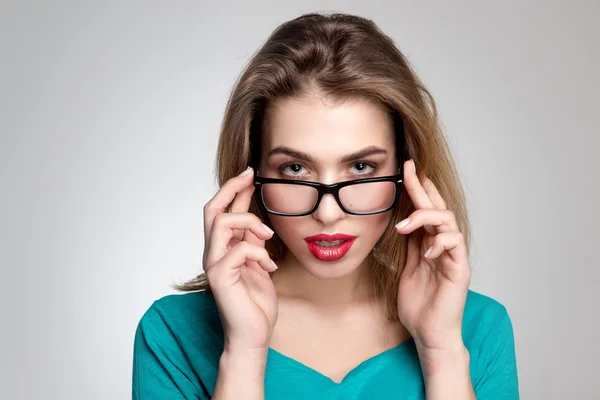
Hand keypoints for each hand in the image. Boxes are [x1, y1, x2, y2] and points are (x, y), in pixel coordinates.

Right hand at [203, 166, 278, 354]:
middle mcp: (212, 254)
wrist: (254, 334)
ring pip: (221, 223)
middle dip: (231, 189)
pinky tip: (270, 265)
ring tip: (268, 235)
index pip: (220, 211)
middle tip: (250, 177)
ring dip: (249, 221)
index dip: (232, 189)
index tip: (250, 173)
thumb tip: (255, 216)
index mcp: (222, 249)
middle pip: (211, 210)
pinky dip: (259, 252)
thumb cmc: (256, 302)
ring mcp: (213, 265)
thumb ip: (253, 240)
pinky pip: (240, 249)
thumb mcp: (259, 262)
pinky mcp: (220, 277)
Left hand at [395, 159, 470, 352]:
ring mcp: (453, 256)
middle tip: (409, 170)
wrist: (428, 333)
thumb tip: (401, 222)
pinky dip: (439, 242)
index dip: (417, 189)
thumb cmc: (419, 305)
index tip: (405, 169)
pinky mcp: (460, 269)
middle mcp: (444, 246)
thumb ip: (409, 246)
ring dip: (425, 217)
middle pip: (438, 208)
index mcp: (430, 244)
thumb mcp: (407, 269)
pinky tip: (426, 252)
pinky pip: (455, 244)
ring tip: (404, 226)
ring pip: (448, 221)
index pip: (425, 210)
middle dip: (423, 188)